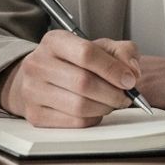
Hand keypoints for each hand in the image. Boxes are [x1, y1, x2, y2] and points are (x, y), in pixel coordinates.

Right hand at [0, 31, 140, 126]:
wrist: (39, 78)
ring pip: (80, 106)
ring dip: (105, 108)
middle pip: (84, 82)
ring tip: (110, 102)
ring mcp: (32, 90)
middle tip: (125, 96)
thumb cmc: (72, 62)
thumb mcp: (97, 47)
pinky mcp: (35, 114)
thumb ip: (121, 52)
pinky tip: (94, 110)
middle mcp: (38, 63)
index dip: (113, 69)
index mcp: (54, 41)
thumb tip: (132, 71)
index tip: (130, 79)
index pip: (86, 53)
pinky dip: (92, 119)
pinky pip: (74, 123)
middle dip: (113, 93)